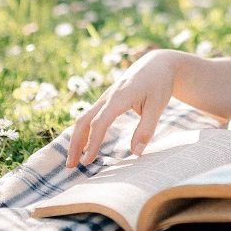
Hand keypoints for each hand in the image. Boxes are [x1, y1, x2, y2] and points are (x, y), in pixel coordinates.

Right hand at [65, 49, 181, 167]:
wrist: (158, 63)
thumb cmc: (159, 83)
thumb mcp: (158, 105)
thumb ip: (147, 128)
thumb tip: (136, 153)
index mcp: (120, 96)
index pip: (100, 122)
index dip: (93, 142)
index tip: (88, 161)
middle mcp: (108, 96)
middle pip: (84, 120)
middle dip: (75, 143)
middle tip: (71, 166)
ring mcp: (106, 97)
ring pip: (84, 118)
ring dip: (77, 139)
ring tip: (74, 160)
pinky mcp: (108, 99)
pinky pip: (91, 116)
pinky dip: (84, 132)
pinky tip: (85, 145)